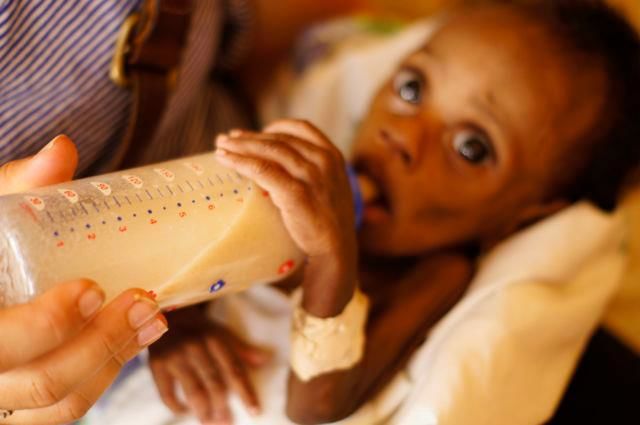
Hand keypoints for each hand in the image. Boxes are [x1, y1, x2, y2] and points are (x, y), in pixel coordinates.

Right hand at [0, 135, 167, 423]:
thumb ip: (16, 187)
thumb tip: (63, 149)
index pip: (0, 345)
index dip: (47, 326)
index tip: (91, 289)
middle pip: (40, 382)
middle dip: (102, 344)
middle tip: (144, 303)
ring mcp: (1, 395)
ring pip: (59, 406)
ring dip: (114, 362)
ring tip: (154, 320)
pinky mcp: (23, 403)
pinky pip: (63, 413)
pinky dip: (102, 380)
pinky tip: (131, 343)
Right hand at [149, 306, 270, 424]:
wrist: (166, 314)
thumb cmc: (199, 328)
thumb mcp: (221, 332)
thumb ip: (241, 348)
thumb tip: (265, 361)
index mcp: (215, 339)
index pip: (234, 369)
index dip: (246, 392)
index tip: (255, 411)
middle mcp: (195, 347)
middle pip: (214, 383)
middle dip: (223, 407)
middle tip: (228, 423)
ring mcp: (174, 357)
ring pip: (193, 391)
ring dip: (203, 411)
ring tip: (210, 423)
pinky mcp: (156, 365)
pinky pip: (167, 393)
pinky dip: (177, 407)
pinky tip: (186, 412)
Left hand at [215, 120, 357, 316]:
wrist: (336, 249)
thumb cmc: (329, 221)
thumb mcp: (330, 188)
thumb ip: (312, 172)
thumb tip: (279, 165)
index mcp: (333, 155)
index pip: (301, 128)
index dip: (276, 127)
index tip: (257, 132)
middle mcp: (323, 161)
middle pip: (280, 139)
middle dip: (250, 137)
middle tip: (227, 139)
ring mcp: (310, 176)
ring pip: (269, 151)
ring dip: (240, 145)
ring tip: (221, 146)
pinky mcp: (295, 193)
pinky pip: (262, 170)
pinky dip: (240, 162)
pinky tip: (225, 160)